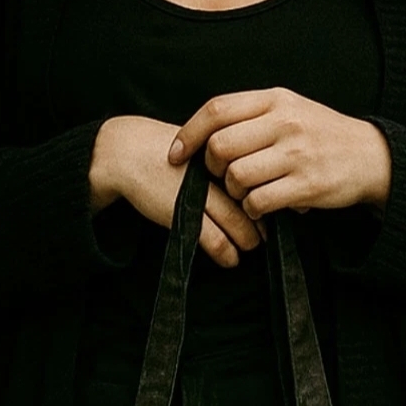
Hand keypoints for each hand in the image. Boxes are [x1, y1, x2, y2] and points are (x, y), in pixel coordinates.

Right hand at [89, 114, 264, 268]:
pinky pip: (215, 240)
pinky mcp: (183, 214)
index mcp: (223, 152)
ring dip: (249, 240)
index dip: (270, 195)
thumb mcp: (199, 146)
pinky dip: (227, 253)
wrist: (127, 153)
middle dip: (264, 223)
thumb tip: (252, 181)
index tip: (278, 209)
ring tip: (251, 246)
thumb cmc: (165, 150)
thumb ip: (224, 161)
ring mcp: (199, 193)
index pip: (257, 177)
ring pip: (238, 223)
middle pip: (253, 201)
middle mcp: (214, 171)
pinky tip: (231, 259)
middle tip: (269, 234)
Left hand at [167, 87, 391, 219]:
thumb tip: (206, 133)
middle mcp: (284, 122)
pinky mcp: (306, 184)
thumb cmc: (323, 135)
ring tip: (247, 194)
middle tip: (222, 178)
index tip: (175, 154)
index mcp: (275, 99)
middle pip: (220, 147)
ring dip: (233, 192)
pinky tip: (262, 208)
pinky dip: (253, 210)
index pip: (217, 110)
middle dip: (211, 169)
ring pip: (236, 177)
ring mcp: (296, 153)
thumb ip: (253, 115)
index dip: (188, 133)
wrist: (371, 156)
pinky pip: (258, 202)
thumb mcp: (292, 109)